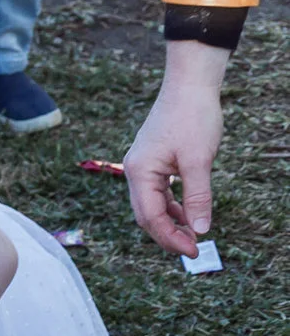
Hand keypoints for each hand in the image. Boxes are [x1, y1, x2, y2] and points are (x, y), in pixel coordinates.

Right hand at [125, 41, 227, 255]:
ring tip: (192, 235)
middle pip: (145, 214)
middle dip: (168, 234)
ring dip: (170, 222)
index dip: (170, 237)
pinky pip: (157, 192)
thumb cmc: (193, 118)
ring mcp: (141, 166)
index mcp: (139, 172)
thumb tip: (200, 229)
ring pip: (151, 205)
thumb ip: (197, 196)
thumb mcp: (199, 160)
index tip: (193, 250)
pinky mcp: (152, 161)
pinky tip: (187, 212)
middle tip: (193, 249)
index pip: (150, 217)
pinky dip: (171, 205)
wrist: (189, 85)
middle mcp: (134, 171)